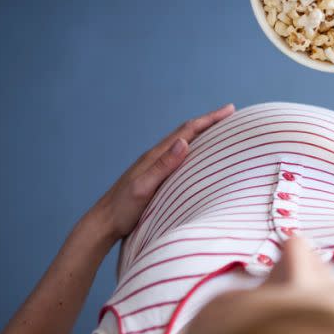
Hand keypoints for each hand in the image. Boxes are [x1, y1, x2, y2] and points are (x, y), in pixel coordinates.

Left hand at [90, 103, 235, 240]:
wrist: (103, 223)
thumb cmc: (122, 209)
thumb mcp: (143, 188)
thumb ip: (162, 166)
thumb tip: (183, 142)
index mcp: (155, 156)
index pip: (187, 132)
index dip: (209, 119)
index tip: (229, 110)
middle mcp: (155, 156)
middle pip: (186, 132)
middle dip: (209, 122)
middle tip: (230, 114)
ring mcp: (153, 166)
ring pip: (182, 143)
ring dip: (201, 133)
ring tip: (219, 130)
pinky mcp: (153, 176)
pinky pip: (177, 156)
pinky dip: (192, 149)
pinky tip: (196, 155)